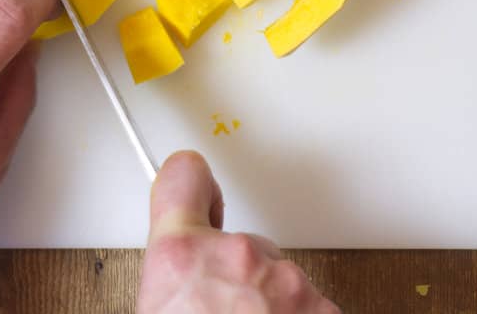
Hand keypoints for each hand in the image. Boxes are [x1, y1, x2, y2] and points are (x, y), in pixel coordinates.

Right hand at [138, 152, 340, 313]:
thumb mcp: (154, 307)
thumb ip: (173, 273)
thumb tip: (177, 278)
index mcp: (182, 255)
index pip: (184, 176)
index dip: (192, 180)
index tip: (200, 180)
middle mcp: (237, 257)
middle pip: (242, 243)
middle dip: (237, 273)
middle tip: (218, 312)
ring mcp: (285, 283)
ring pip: (279, 277)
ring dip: (268, 302)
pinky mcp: (322, 308)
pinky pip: (309, 305)